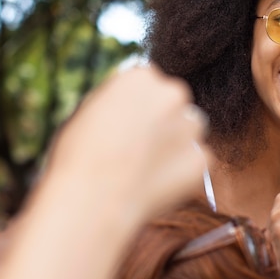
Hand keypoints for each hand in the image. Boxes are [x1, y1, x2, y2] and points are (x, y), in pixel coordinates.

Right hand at [45, 65, 210, 223]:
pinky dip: (182, 171)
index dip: (136, 105)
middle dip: (161, 120)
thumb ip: (117, 102)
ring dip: (176, 142)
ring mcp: (191, 128)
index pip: (148, 83)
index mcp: (142, 76)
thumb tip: (127, 103)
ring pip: (189, 130)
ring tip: (147, 167)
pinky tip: (156, 184)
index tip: (126, 123)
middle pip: (173, 102)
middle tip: (139, 148)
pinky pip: (197, 161)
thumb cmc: (78, 158)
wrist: (91, 202)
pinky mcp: (201, 160)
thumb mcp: (88, 112)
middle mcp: (173, 95)